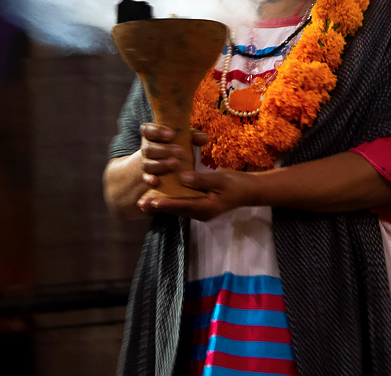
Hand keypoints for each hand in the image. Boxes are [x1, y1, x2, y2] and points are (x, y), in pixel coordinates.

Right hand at [138, 123, 207, 189]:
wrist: (169, 166)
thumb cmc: (177, 146)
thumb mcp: (185, 139)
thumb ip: (193, 136)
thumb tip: (204, 138)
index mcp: (152, 135)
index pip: (147, 130)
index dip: (157, 132)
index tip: (172, 135)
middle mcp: (146, 149)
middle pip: (148, 149)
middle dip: (164, 150)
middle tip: (180, 150)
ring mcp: (146, 164)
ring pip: (147, 164)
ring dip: (161, 164)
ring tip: (176, 163)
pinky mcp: (147, 177)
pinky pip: (145, 179)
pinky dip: (150, 180)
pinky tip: (157, 181)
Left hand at [138, 169, 256, 220]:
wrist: (249, 191)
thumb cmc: (237, 184)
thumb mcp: (221, 180)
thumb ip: (201, 180)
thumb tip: (183, 178)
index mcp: (206, 207)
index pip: (183, 205)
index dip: (167, 203)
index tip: (152, 201)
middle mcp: (201, 213)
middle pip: (176, 210)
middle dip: (158, 206)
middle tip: (140, 203)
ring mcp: (200, 211)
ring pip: (177, 208)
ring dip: (161, 204)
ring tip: (144, 202)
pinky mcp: (200, 206)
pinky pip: (182, 204)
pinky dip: (170, 201)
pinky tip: (160, 197)